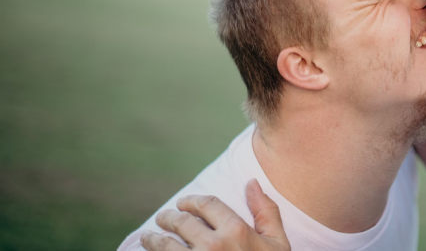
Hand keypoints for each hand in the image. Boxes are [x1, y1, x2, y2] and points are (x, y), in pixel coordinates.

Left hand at [141, 179, 290, 250]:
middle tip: (163, 218)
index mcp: (236, 231)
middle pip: (182, 221)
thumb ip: (266, 211)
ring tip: (148, 237)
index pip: (206, 204)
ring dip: (152, 238)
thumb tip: (252, 182)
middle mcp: (214, 245)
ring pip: (164, 244)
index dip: (191, 200)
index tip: (183, 203)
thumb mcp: (277, 243)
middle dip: (169, 217)